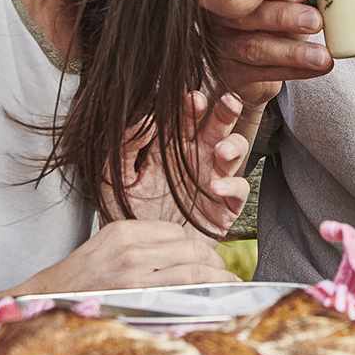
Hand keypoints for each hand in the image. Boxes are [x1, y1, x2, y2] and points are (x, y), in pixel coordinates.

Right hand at [14, 219, 234, 297]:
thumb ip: (142, 245)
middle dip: (214, 261)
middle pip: (191, 249)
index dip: (200, 245)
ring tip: (228, 284)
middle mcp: (131, 249)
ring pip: (192, 270)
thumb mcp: (108, 247)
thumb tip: (183, 251)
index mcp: (125, 231)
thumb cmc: (79, 278)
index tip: (210, 256)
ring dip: (217, 278)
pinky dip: (202, 294)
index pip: (179, 232)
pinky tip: (214, 298)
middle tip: (224, 272)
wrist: (45, 300)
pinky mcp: (135, 298)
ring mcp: (134, 274)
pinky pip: (180, 293)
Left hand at [119, 89, 250, 235]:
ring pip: (236, 151)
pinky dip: (231, 185)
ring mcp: (213, 180)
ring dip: (233, 145)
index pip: (186, 118)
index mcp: (170, 149)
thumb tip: (146, 119)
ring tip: (220, 152)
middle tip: (225, 103)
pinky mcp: (224, 206)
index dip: (192, 105)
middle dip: (225, 111)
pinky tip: (215, 187)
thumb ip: (125, 148)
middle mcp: (195, 159)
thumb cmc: (127, 216)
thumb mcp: (115, 179)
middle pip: (218, 126)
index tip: (191, 97)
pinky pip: (239, 189)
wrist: (140, 257)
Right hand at [208, 0, 332, 112]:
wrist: (251, 66)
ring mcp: (224, 48)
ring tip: (322, 56)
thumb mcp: (282, 4)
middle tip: (315, 21)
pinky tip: (317, 69)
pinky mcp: (231, 75)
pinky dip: (295, 71)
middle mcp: (223, 20)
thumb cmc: (271, 25)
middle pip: (248, 17)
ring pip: (256, 49)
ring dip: (293, 53)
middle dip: (284, 18)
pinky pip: (264, 74)